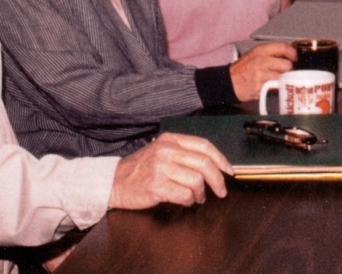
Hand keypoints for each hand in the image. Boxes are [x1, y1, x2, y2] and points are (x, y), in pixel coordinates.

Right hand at [109, 132, 231, 209]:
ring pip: (196, 180)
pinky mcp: (156, 186)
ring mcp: (160, 168)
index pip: (204, 145)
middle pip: (204, 163)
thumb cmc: (140, 169)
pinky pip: (184, 195)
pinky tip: (185, 201)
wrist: (112, 182)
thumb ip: (183, 153)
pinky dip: (189, 200)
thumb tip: (213, 164)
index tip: (229, 171)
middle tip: (221, 191)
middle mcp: (166, 151)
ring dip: (201, 193)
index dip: (221, 159)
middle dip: (218, 180)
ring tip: (197, 198)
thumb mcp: (161, 152)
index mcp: (170, 139)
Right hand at [229, 41, 295, 101]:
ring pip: (283, 76)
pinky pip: (276, 86)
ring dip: (282, 79)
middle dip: (287, 69)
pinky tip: (270, 85)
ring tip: (275, 79)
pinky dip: (275, 87)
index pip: (283, 47)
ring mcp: (262, 74)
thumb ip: (269, 53)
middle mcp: (262, 60)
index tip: (294, 57)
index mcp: (260, 50)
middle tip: (283, 71)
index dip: (292, 52)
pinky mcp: (261, 86)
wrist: (228, 82)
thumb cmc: (241, 70)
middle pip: (287, 64)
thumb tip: (287, 54)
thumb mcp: (254, 54)